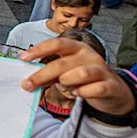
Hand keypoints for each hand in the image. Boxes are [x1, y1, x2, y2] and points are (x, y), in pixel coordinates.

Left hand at [20, 38, 136, 115]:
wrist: (113, 91)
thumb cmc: (84, 79)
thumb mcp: (65, 73)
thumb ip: (49, 74)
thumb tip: (27, 81)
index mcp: (77, 48)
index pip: (57, 43)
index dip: (39, 50)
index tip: (23, 58)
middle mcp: (90, 55)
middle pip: (62, 63)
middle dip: (41, 75)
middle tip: (27, 85)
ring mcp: (102, 70)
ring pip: (80, 74)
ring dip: (66, 82)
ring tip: (64, 87)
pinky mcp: (111, 85)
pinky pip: (95, 89)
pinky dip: (83, 92)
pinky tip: (78, 93)